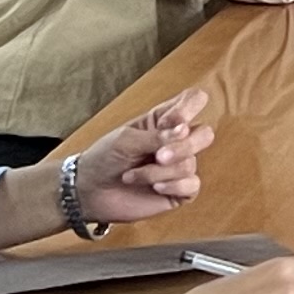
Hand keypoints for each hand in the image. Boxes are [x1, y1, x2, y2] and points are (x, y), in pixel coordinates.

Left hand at [63, 90, 212, 227]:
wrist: (88, 191)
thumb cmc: (104, 158)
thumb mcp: (126, 140)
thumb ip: (157, 136)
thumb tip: (185, 129)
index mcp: (165, 121)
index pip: (195, 101)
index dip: (188, 109)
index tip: (166, 122)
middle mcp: (176, 142)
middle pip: (204, 134)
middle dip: (183, 146)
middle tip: (159, 156)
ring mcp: (178, 167)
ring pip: (190, 163)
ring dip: (159, 172)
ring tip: (133, 176)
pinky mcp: (178, 191)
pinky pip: (192, 185)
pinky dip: (173, 186)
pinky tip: (155, 187)